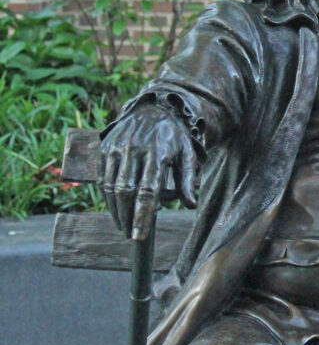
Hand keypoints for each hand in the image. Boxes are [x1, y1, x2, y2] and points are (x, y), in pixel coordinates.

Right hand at [99, 102, 199, 239]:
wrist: (154, 108)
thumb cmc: (175, 136)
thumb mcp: (188, 154)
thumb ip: (188, 179)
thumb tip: (189, 205)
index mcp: (157, 152)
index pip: (147, 191)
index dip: (142, 216)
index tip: (138, 237)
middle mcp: (134, 149)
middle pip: (125, 192)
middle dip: (127, 218)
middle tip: (131, 235)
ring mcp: (116, 148)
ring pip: (110, 187)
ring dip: (116, 211)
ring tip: (124, 226)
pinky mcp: (105, 147)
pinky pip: (103, 178)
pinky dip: (108, 197)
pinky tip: (117, 209)